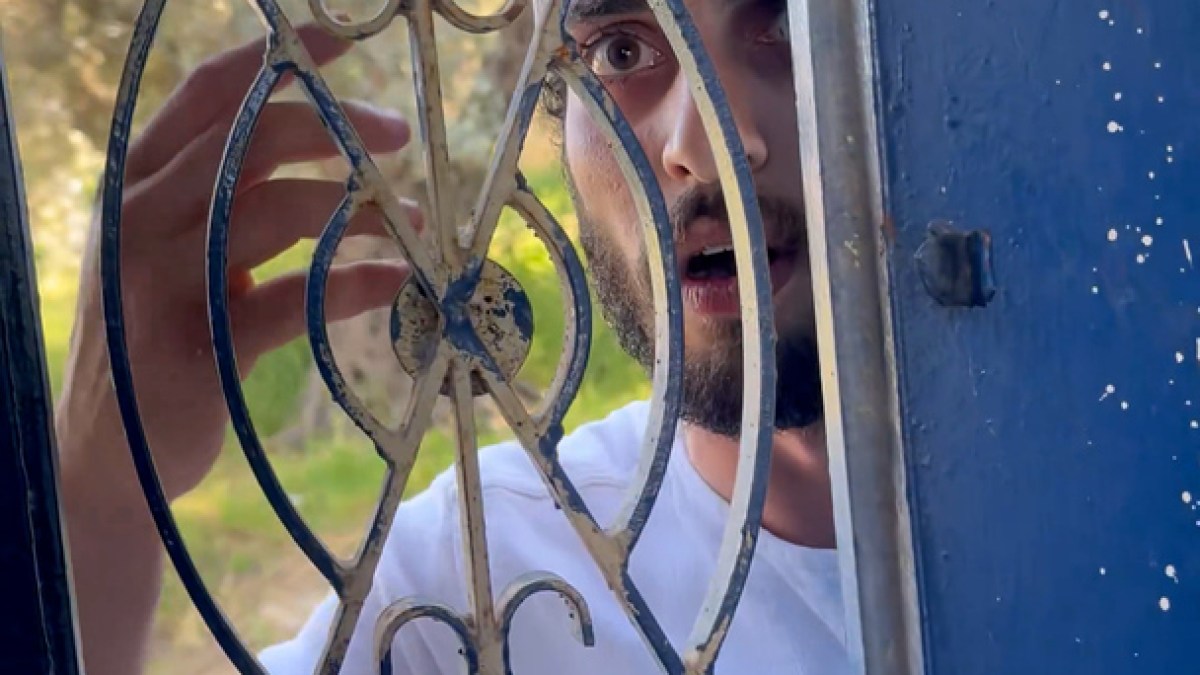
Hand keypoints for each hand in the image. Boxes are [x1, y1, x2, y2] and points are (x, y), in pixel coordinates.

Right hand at [56, 23, 418, 506]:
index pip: (204, 96)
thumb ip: (225, 204)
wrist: (112, 462)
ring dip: (359, 209)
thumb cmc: (161, 346)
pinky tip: (398, 281)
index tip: (339, 40)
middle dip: (337, 128)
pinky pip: (296, 298)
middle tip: (397, 138)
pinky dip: (358, 283)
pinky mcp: (199, 347)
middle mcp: (139, 219)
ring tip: (412, 223)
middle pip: (252, 139)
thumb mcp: (181, 258)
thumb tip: (328, 162)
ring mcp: (162, 282)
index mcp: (135, 186)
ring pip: (278, 208)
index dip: (274, 59)